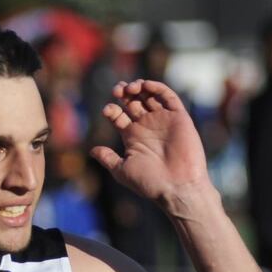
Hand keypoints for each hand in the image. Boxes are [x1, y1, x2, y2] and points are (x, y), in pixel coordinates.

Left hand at [90, 79, 210, 206]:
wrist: (176, 186)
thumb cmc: (148, 182)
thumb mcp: (122, 170)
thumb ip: (108, 158)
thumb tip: (91, 150)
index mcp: (132, 137)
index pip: (119, 116)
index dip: (112, 109)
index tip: (107, 109)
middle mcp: (147, 127)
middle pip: (133, 103)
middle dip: (124, 94)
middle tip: (116, 90)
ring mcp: (163, 121)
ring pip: (150, 97)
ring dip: (139, 88)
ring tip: (129, 87)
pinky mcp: (179, 118)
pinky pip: (169, 98)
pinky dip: (158, 88)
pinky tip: (145, 85)